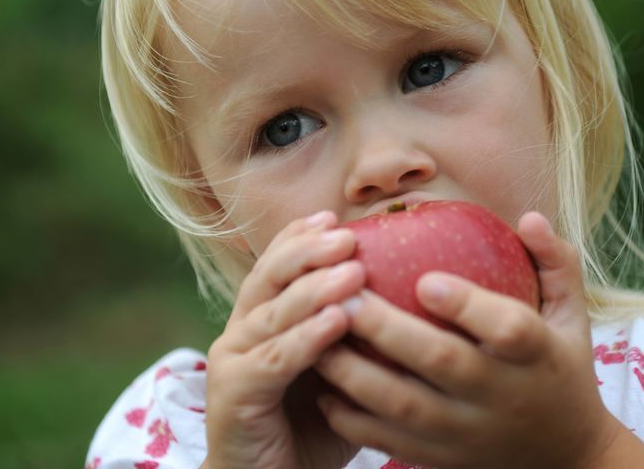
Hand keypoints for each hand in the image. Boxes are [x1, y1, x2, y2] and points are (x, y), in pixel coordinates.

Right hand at [202, 211, 364, 468]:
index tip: (336, 216)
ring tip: (353, 268)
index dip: (301, 238)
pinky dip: (307, 337)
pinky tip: (339, 320)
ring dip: (314, 288)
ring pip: (274, 313)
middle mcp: (241, 334)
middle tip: (348, 234)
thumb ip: (356, 338)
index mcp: (262, 322)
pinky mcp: (234, 394)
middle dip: (308, 251)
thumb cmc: (311, 429)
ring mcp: (232, 362)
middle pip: (270, 277)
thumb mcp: (340, 373)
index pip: (277, 267)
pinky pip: (275, 360)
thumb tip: (411, 301)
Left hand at [313, 212, 625, 467]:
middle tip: (345, 294)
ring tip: (317, 336)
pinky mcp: (442, 458)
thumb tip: (528, 217)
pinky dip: (352, 419)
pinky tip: (322, 388)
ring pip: (404, 406)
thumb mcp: (572, 316)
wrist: (564, 456)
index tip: (425, 280)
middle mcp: (502, 395)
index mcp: (537, 355)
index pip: (508, 329)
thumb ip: (554, 263)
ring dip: (354, 373)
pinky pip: (389, 442)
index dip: (468, 306)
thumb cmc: (559, 368)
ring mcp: (469, 433)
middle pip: (443, 363)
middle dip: (388, 330)